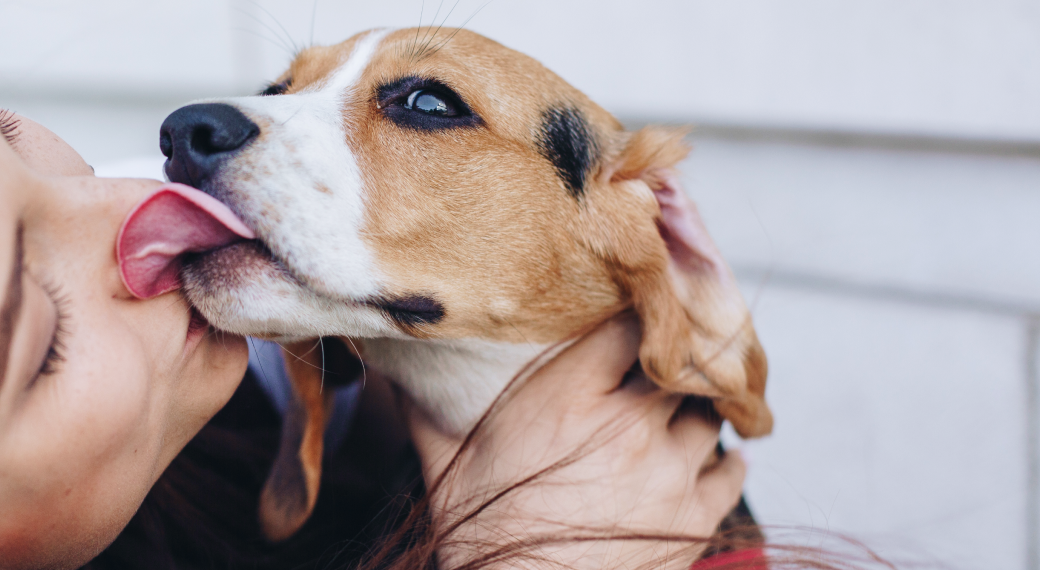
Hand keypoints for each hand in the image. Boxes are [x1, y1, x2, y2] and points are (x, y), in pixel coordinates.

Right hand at [409, 314, 744, 569]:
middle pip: (679, 362)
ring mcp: (668, 474)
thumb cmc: (479, 536)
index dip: (639, 307)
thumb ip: (427, 401)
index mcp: (569, 399)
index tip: (634, 302)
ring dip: (695, 408)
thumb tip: (395, 353)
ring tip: (677, 407)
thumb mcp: (443, 460)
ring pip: (708, 412)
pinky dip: (723, 461)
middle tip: (661, 350)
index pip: (631, 322)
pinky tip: (708, 456)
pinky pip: (730, 472)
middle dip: (671, 355)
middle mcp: (628, 426)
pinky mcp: (693, 519)